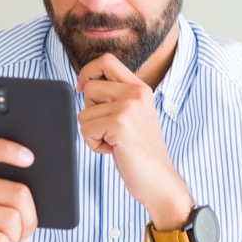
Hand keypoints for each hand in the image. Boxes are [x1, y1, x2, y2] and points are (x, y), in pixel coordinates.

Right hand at [0, 137, 36, 241]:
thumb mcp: (7, 208)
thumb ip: (15, 191)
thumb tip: (44, 183)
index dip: (7, 149)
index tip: (30, 158)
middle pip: (17, 192)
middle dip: (31, 215)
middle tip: (25, 228)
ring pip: (12, 218)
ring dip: (19, 234)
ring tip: (9, 238)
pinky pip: (2, 240)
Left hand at [76, 53, 191, 226]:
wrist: (160, 180)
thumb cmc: (141, 153)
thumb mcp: (133, 116)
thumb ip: (116, 98)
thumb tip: (84, 86)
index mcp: (140, 88)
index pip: (106, 61)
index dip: (88, 72)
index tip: (82, 89)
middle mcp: (136, 93)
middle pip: (89, 89)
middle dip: (90, 112)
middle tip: (110, 130)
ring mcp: (128, 108)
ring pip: (84, 112)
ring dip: (92, 132)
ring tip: (114, 142)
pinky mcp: (119, 125)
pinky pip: (86, 129)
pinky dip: (94, 144)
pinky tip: (114, 150)